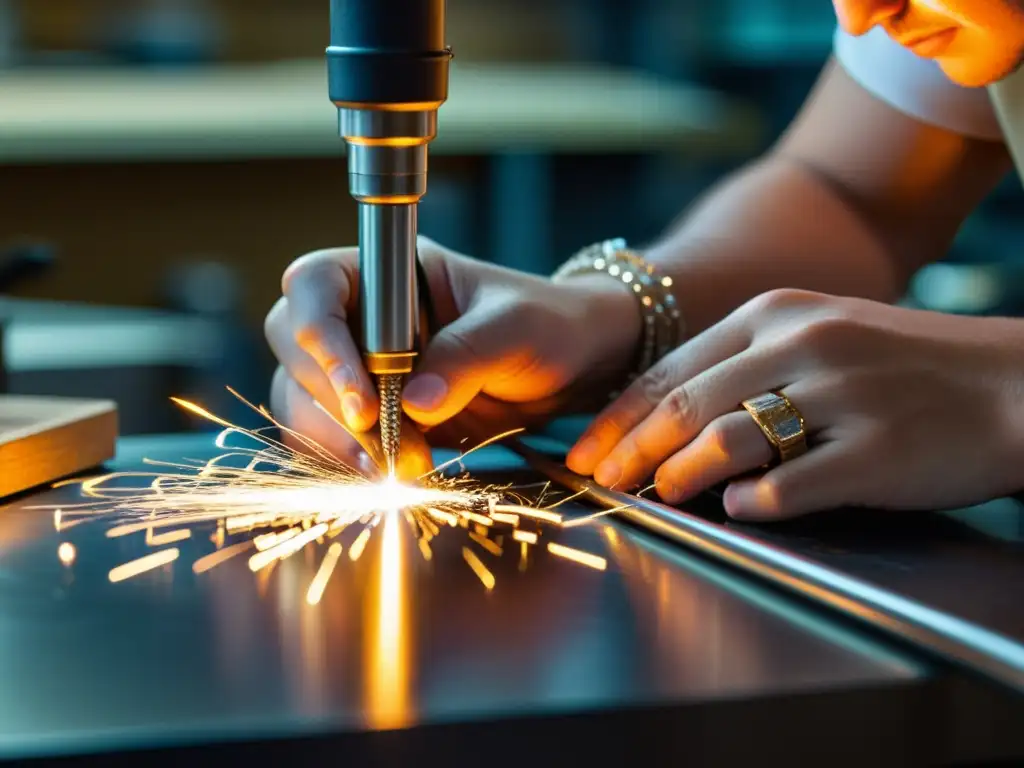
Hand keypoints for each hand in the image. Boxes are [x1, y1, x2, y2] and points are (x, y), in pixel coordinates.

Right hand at [265, 237, 639, 475]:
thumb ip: (466, 356)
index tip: (362, 397)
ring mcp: (362, 367)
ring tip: (399, 469)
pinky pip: (332, 438)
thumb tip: (414, 403)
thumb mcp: (517, 328)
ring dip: (339, 441)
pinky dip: (350, 461)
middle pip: (294, 349)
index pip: (314, 286)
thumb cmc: (548, 323)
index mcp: (389, 273)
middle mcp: (362, 316)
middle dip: (332, 402)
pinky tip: (390, 477)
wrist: (573, 367)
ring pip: (302, 400)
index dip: (319, 338)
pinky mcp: (375, 415)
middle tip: (387, 440)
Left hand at [566, 289, 1023, 520]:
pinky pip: (793, 483)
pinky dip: (754, 501)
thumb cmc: (904, 366)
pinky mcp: (876, 450)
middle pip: (686, 403)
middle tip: (599, 480)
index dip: (619, 414)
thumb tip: (669, 421)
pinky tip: (737, 509)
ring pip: (728, 438)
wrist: (1011, 384)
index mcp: (777, 314)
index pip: (672, 367)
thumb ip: (746, 366)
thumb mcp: (819, 335)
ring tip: (657, 495)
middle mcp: (802, 344)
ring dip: (679, 473)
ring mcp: (840, 396)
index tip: (584, 448)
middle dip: (629, 447)